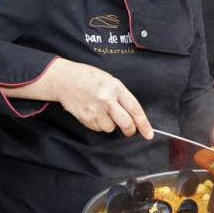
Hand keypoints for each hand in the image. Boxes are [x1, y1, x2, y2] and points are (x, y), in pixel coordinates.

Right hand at [5, 58, 152, 138]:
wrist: (65, 79)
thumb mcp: (110, 81)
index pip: (135, 109)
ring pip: (110, 128)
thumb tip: (133, 115)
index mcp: (116, 88)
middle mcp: (107, 99)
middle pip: (126, 123)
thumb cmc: (90, 78)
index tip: (149, 134)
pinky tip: (92, 112)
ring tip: (102, 111)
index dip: (144, 124)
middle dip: (130, 130)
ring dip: (109, 124)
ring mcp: (95, 110)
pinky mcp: (85, 118)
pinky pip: (98, 128)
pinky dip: (97, 124)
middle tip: (129, 130)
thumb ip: (122, 97)